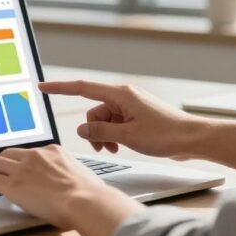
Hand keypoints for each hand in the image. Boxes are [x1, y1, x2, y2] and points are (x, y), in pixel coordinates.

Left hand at [0, 145, 142, 235]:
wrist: (87, 202)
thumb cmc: (91, 197)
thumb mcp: (81, 177)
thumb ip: (69, 177)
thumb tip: (70, 188)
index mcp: (54, 152)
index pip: (29, 152)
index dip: (19, 162)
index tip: (16, 170)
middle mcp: (36, 155)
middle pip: (7, 153)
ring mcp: (22, 168)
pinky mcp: (13, 184)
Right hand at [39, 80, 202, 158]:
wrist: (193, 139)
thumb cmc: (166, 134)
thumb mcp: (128, 136)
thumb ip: (101, 132)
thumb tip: (82, 129)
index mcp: (120, 94)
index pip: (83, 88)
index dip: (60, 88)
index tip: (42, 87)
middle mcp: (124, 96)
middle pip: (94, 111)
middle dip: (94, 130)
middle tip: (104, 148)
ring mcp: (131, 106)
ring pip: (104, 120)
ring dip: (105, 135)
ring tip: (115, 149)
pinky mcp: (136, 116)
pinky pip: (115, 123)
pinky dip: (114, 135)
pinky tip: (121, 146)